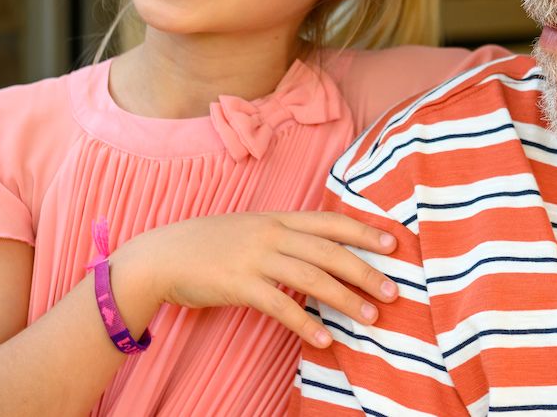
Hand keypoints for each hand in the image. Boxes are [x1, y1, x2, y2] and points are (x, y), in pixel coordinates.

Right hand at [122, 211, 398, 346]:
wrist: (161, 256)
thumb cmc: (207, 244)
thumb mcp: (249, 229)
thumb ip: (281, 235)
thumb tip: (316, 250)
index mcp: (277, 218)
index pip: (331, 222)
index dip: (364, 231)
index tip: (395, 243)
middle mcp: (272, 233)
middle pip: (330, 251)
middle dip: (366, 270)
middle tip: (394, 290)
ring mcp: (256, 258)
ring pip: (313, 278)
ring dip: (346, 299)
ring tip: (371, 317)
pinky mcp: (240, 284)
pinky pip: (281, 306)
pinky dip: (305, 324)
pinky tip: (324, 339)